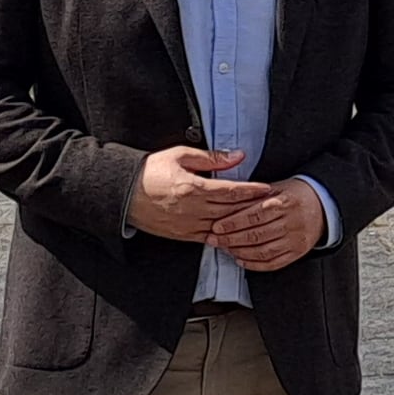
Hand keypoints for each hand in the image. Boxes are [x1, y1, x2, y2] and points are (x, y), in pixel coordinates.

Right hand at [131, 145, 268, 242]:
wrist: (122, 194)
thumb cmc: (150, 171)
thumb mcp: (180, 155)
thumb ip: (212, 158)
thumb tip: (237, 156)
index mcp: (193, 187)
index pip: (231, 190)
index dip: (252, 190)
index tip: (268, 188)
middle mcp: (193, 209)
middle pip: (232, 209)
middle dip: (253, 206)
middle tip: (271, 203)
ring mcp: (188, 225)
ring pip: (224, 227)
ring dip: (242, 223)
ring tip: (259, 218)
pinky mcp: (182, 235)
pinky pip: (210, 238)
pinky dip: (225, 237)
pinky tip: (237, 234)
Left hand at [208, 178, 327, 273]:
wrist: (323, 205)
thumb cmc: (294, 195)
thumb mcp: (276, 188)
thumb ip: (253, 195)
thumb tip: (225, 202)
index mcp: (283, 203)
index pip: (254, 215)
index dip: (233, 223)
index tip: (216, 227)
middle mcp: (290, 222)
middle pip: (256, 235)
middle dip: (231, 239)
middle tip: (214, 240)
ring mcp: (295, 239)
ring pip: (263, 251)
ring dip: (240, 252)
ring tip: (225, 249)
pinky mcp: (297, 252)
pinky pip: (273, 263)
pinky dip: (254, 264)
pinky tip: (241, 260)